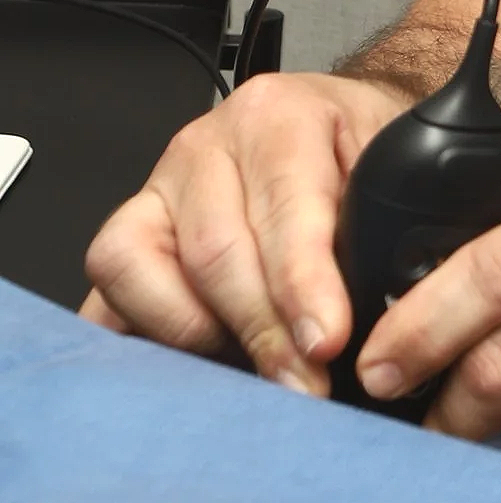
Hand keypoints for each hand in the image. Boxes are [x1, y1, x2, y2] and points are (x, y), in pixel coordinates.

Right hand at [79, 72, 409, 392]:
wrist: (332, 127)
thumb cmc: (364, 150)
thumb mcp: (395, 163)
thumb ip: (390, 221)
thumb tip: (393, 308)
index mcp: (278, 115)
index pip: (284, 206)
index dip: (304, 283)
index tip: (327, 341)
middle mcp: (203, 147)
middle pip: (215, 252)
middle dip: (263, 331)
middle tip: (306, 387)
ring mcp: (153, 193)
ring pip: (139, 272)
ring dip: (197, 336)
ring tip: (255, 373)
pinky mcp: (123, 241)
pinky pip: (103, 300)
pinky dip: (143, 342)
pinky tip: (198, 370)